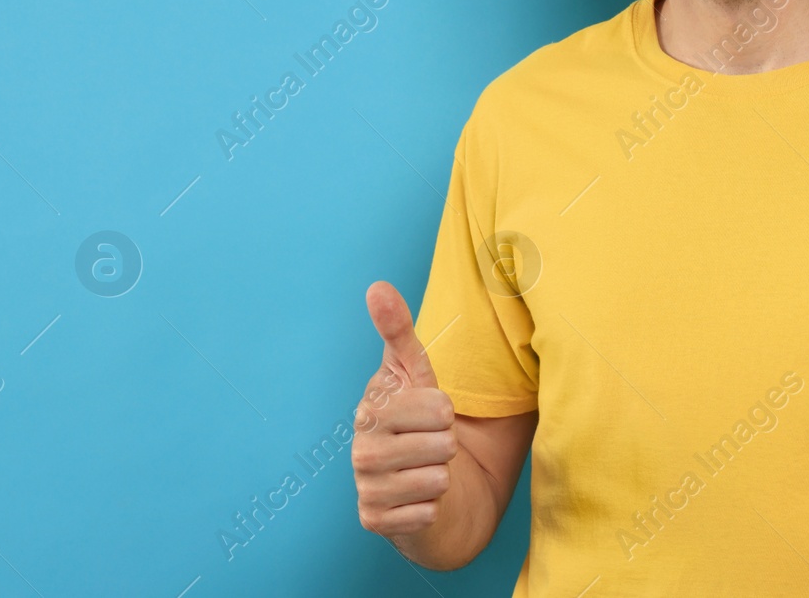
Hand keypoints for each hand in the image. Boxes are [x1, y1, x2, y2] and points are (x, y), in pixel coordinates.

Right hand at [354, 281, 458, 536]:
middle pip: (442, 444)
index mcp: (371, 408)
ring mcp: (365, 487)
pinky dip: (432, 507)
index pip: (438, 408)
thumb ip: (398, 330)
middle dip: (448, 445)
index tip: (432, 414)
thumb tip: (377, 286)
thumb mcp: (416, 373)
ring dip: (443, 476)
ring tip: (425, 470)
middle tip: (430, 445)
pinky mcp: (374, 522)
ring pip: (438, 478)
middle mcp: (360, 448)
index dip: (448, 413)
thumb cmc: (422, 424)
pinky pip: (427, 511)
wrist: (426, 483)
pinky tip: (417, 500)